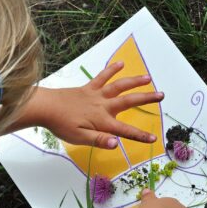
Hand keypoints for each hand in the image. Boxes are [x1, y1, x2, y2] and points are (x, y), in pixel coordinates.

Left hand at [39, 62, 162, 148]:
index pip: (125, 130)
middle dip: (146, 98)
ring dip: (134, 81)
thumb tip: (116, 143)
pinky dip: (111, 70)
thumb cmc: (61, 125)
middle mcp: (103, 105)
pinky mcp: (88, 88)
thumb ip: (99, 140)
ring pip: (119, 86)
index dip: (140, 136)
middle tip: (161, 95)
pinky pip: (102, 77)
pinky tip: (121, 64)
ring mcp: (96, 94)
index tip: (154, 139)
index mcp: (102, 121)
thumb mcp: (79, 138)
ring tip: (148, 78)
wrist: (45, 107)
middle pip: (129, 101)